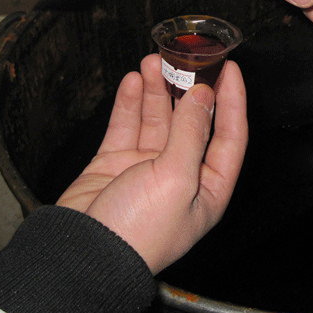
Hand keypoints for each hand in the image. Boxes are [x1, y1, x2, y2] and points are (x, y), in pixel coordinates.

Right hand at [56, 54, 247, 273]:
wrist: (81, 255)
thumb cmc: (138, 232)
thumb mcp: (177, 179)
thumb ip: (192, 133)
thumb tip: (203, 96)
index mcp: (208, 188)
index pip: (230, 135)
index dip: (232, 100)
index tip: (229, 68)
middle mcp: (181, 176)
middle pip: (192, 122)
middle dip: (188, 88)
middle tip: (183, 57)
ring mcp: (147, 169)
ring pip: (158, 119)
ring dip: (157, 90)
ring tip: (153, 62)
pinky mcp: (115, 164)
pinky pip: (127, 126)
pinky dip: (130, 103)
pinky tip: (133, 81)